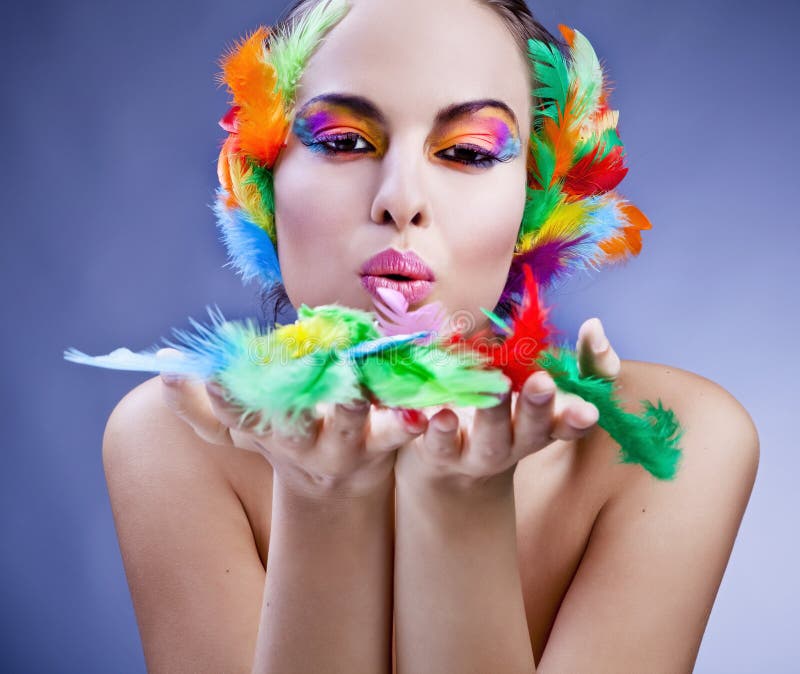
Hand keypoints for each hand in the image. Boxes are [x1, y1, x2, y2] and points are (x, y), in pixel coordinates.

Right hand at [155, 348, 425, 498]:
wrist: (336, 480)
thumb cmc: (285, 435)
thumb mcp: (243, 426)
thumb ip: (205, 406)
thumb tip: (164, 369)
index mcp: (268, 431)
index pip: (238, 417)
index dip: (225, 400)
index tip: (214, 377)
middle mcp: (304, 443)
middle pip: (299, 428)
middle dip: (299, 409)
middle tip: (321, 383)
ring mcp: (347, 446)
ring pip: (354, 433)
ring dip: (363, 416)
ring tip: (374, 398)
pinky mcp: (386, 442)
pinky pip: (402, 432)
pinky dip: (414, 422)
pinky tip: (429, 411)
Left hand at [394, 317, 621, 494]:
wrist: (453, 465)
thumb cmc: (507, 412)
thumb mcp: (536, 385)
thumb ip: (574, 359)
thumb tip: (594, 326)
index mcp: (541, 426)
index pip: (568, 425)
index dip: (578, 419)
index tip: (588, 410)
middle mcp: (514, 443)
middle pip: (529, 431)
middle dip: (537, 407)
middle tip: (542, 383)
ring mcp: (476, 452)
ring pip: (487, 440)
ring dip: (491, 416)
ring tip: (491, 392)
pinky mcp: (439, 452)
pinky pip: (437, 444)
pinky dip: (434, 429)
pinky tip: (432, 414)